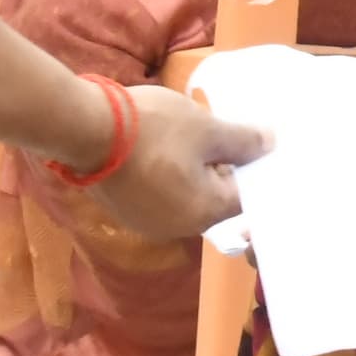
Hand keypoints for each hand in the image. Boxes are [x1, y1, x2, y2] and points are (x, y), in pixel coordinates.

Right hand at [82, 82, 268, 239]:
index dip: (252, 168)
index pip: (245, 197)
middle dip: (220, 166)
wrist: (84, 129)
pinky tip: (160, 144)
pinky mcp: (125, 210)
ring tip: (189, 133)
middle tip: (219, 131)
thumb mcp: (207, 127)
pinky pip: (159, 193)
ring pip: (186, 194)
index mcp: (205, 213)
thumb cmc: (154, 129)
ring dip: (192, 168)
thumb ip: (243, 140)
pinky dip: (166, 173)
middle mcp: (179, 228)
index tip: (251, 142)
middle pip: (214, 197)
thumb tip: (271, 144)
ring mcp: (148, 222)